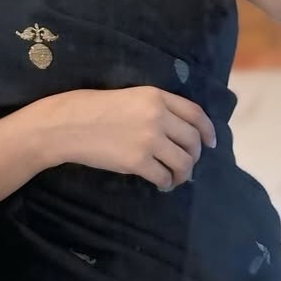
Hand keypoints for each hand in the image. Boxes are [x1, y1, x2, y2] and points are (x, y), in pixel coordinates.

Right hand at [43, 87, 215, 190]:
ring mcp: (149, 139)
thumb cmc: (97, 108)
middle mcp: (158, 116)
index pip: (195, 113)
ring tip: (175, 178)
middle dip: (195, 155)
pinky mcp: (137, 162)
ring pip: (183, 162)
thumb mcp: (133, 97)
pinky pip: (164, 177)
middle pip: (192, 140)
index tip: (211, 142)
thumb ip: (158, 108)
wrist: (69, 124)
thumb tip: (181, 132)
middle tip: (188, 164)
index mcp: (157, 96)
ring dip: (183, 174)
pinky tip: (161, 184)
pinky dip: (166, 184)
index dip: (208, 130)